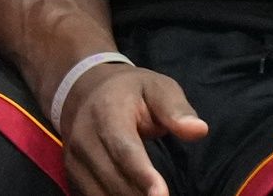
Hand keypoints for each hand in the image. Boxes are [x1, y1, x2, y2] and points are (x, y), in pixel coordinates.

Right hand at [60, 64, 207, 195]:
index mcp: (108, 112)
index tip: (162, 195)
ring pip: (101, 193)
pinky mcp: (73, 173)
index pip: (124, 149)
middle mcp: (85, 137)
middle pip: (113, 178)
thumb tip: (199, 130)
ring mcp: (75, 157)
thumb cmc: (130, 92)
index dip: (142, 175)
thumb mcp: (157, 88)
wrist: (85, 90)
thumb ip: (176, 110)